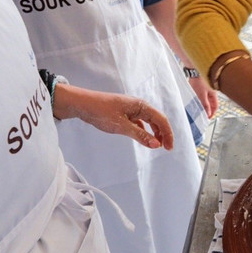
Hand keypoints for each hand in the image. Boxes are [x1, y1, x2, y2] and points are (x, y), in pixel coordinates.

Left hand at [54, 85, 173, 150]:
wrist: (82, 104)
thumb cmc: (101, 111)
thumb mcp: (121, 126)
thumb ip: (140, 135)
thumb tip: (156, 145)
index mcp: (141, 105)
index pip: (161, 119)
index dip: (168, 134)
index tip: (169, 148)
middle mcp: (138, 105)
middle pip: (157, 119)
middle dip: (163, 134)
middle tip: (166, 148)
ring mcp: (131, 109)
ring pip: (149, 121)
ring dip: (155, 132)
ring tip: (156, 145)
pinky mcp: (124, 113)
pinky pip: (140, 122)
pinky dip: (145, 131)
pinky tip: (144, 138)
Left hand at [188, 74, 218, 118]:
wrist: (194, 71)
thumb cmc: (199, 80)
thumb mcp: (201, 95)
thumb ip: (205, 104)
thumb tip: (208, 113)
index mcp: (214, 94)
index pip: (215, 106)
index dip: (212, 113)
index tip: (208, 117)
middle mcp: (212, 92)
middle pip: (212, 104)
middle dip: (208, 110)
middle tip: (203, 115)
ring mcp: (207, 90)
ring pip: (207, 100)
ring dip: (204, 105)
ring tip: (199, 110)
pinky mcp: (203, 88)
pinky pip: (204, 96)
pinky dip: (201, 101)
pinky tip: (197, 102)